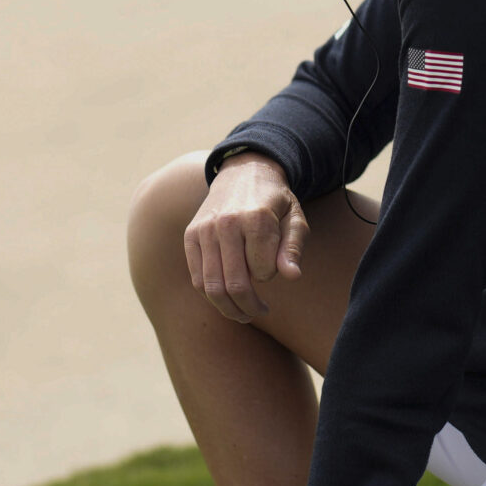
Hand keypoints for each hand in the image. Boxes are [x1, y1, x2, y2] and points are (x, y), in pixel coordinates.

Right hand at [185, 153, 308, 322]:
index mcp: (256, 218)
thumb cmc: (274, 201)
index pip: (263, 271)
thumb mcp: (294, 218)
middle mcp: (227, 224)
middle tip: (260, 311)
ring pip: (212, 286)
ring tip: (243, 313)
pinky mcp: (191, 235)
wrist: (243, 171)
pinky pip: (197, 277)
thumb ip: (294, 248)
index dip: (270, 276)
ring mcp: (205, 229)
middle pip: (235, 284)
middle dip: (249, 306)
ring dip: (229, 308)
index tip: (274, 269)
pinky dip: (210, 294)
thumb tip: (292, 277)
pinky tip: (225, 297)